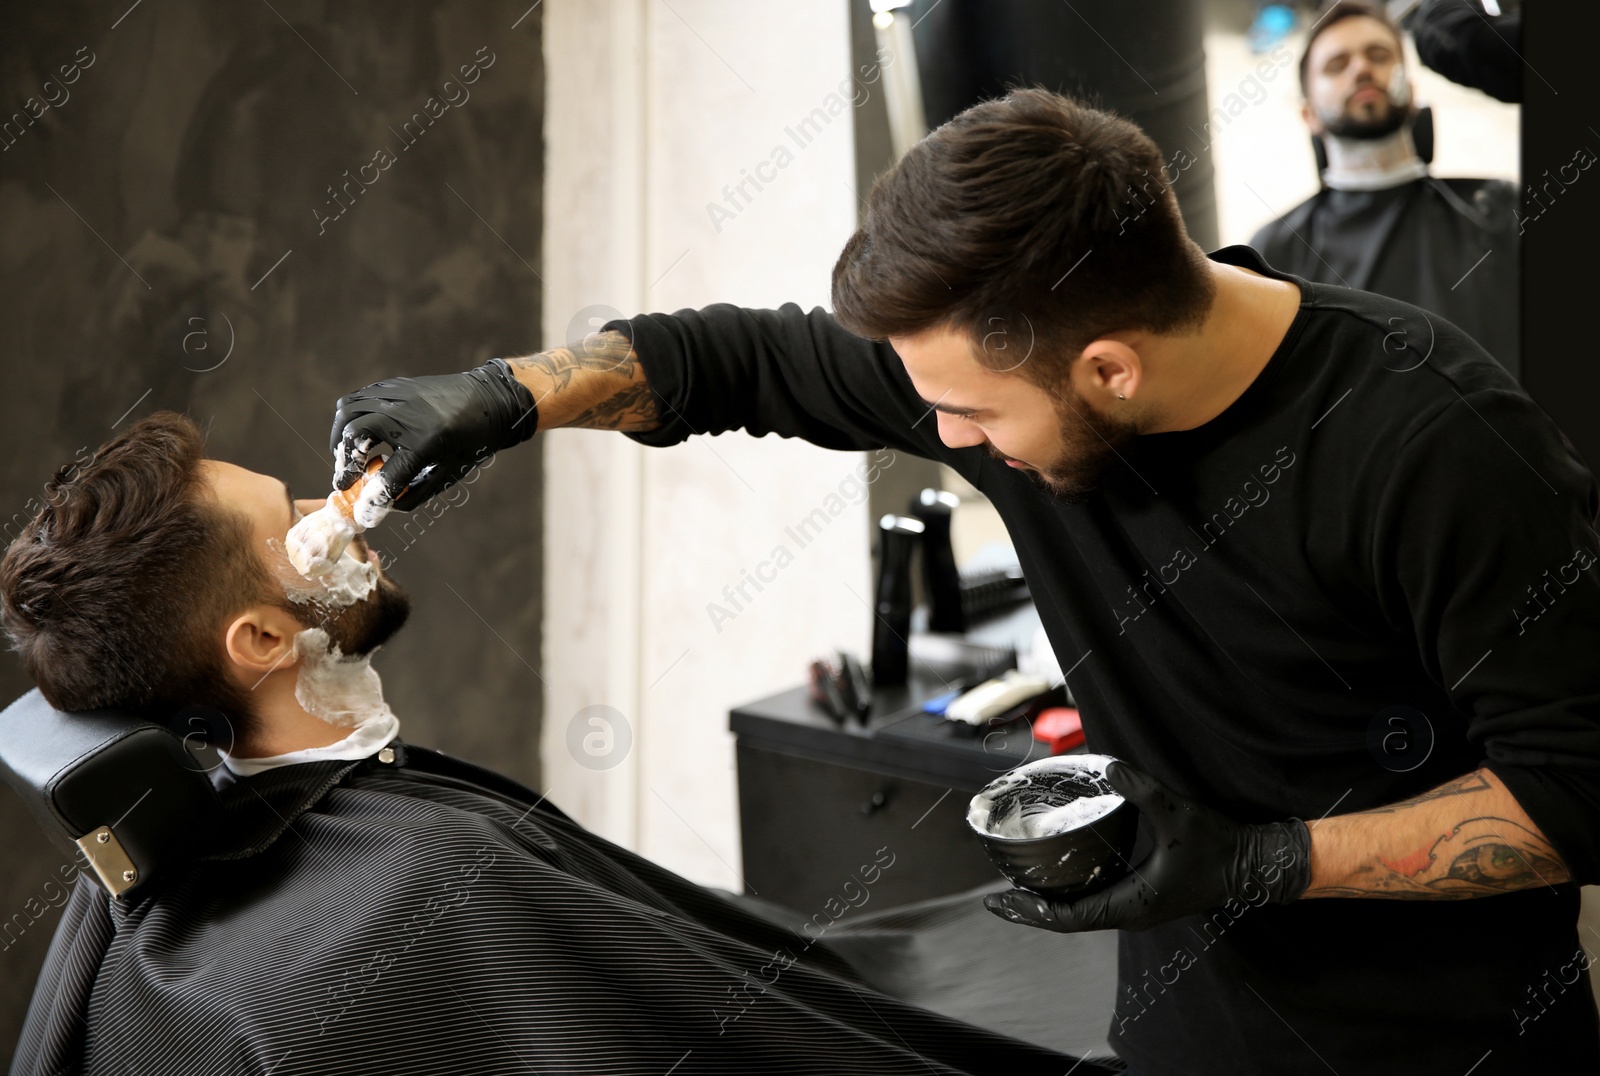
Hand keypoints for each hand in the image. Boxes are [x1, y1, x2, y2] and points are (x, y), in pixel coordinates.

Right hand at [329, 359, 536, 515]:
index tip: (361, 512)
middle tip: (345, 480)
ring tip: (346, 457)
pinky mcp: (394, 385)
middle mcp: (407, 415)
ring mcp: (398, 395)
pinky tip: (358, 436)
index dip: (372, 499)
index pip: (387, 476)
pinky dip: (350, 419)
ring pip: (349, 410)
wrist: (489, 401)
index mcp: (427, 442)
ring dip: (340, 437)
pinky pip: (358, 398)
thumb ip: (414, 494)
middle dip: (344, 462)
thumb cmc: (472, 442)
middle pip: (356, 434)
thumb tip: (378, 506)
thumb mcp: (449, 474)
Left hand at [983, 760, 1310, 932]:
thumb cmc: (1219, 847)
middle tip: (996, 897)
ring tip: (1017, 889)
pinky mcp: (1142, 896)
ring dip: (1049, 903)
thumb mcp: (1178, 814)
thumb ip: (1142, 790)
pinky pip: (1096, 902)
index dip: (1032, 911)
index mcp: (1132, 904)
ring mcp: (1137, 907)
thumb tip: (1109, 766)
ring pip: (1081, 913)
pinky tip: (1057, 877)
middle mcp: (1130, 913)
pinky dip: (1071, 895)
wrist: (1253, 864)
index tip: (1001, 902)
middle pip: (1068, 919)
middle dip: (1031, 909)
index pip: (1069, 918)